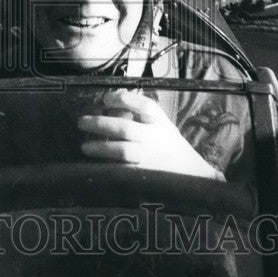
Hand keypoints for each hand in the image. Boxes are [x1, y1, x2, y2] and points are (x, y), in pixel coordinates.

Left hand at [78, 89, 223, 179]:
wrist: (195, 178)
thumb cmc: (172, 150)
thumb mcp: (163, 128)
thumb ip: (142, 116)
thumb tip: (112, 101)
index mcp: (161, 124)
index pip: (145, 105)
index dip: (124, 99)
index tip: (106, 98)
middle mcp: (156, 139)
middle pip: (126, 128)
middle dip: (102, 124)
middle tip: (82, 122)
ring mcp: (151, 159)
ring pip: (123, 151)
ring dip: (102, 148)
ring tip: (85, 146)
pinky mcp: (146, 178)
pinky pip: (123, 171)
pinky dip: (108, 168)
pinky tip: (95, 167)